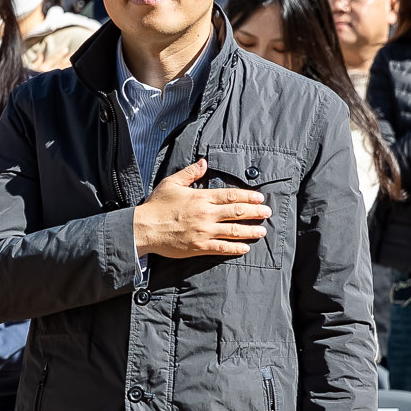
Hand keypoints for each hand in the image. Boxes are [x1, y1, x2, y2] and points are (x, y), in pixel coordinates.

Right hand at [135, 159, 267, 258]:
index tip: (260, 198)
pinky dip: (235, 248)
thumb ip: (190, 173)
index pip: (231, 196)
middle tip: (267, 212)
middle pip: (237, 212)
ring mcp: (204, 231)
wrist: (143, 228)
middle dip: (256, 212)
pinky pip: (222, 248)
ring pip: (233, 230)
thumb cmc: (156, 206)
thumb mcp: (171, 183)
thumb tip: (203, 163)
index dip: (248, 197)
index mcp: (201, 197)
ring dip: (250, 230)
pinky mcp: (199, 246)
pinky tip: (245, 248)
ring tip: (262, 231)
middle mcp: (206, 214)